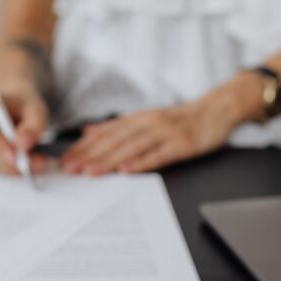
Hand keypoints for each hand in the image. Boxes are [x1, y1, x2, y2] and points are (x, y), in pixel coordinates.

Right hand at [0, 81, 50, 175]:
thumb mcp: (34, 107)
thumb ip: (32, 126)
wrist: (14, 103)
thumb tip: (24, 145)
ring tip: (41, 163)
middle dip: (12, 160)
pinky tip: (30, 163)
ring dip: (15, 167)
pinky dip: (13, 168)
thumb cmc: (20, 101)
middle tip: (40, 161)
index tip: (16, 155)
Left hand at [60, 75, 261, 174]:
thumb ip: (116, 126)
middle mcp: (147, 124)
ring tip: (90, 171)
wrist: (216, 110)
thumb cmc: (178, 119)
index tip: (65, 158)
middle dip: (89, 155)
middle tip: (69, 167)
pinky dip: (142, 162)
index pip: (104, 134)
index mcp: (136, 119)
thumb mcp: (144, 119)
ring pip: (132, 147)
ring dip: (109, 160)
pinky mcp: (181, 144)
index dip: (83, 147)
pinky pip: (159, 154)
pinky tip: (127, 170)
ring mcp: (165, 133)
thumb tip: (87, 131)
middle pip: (113, 141)